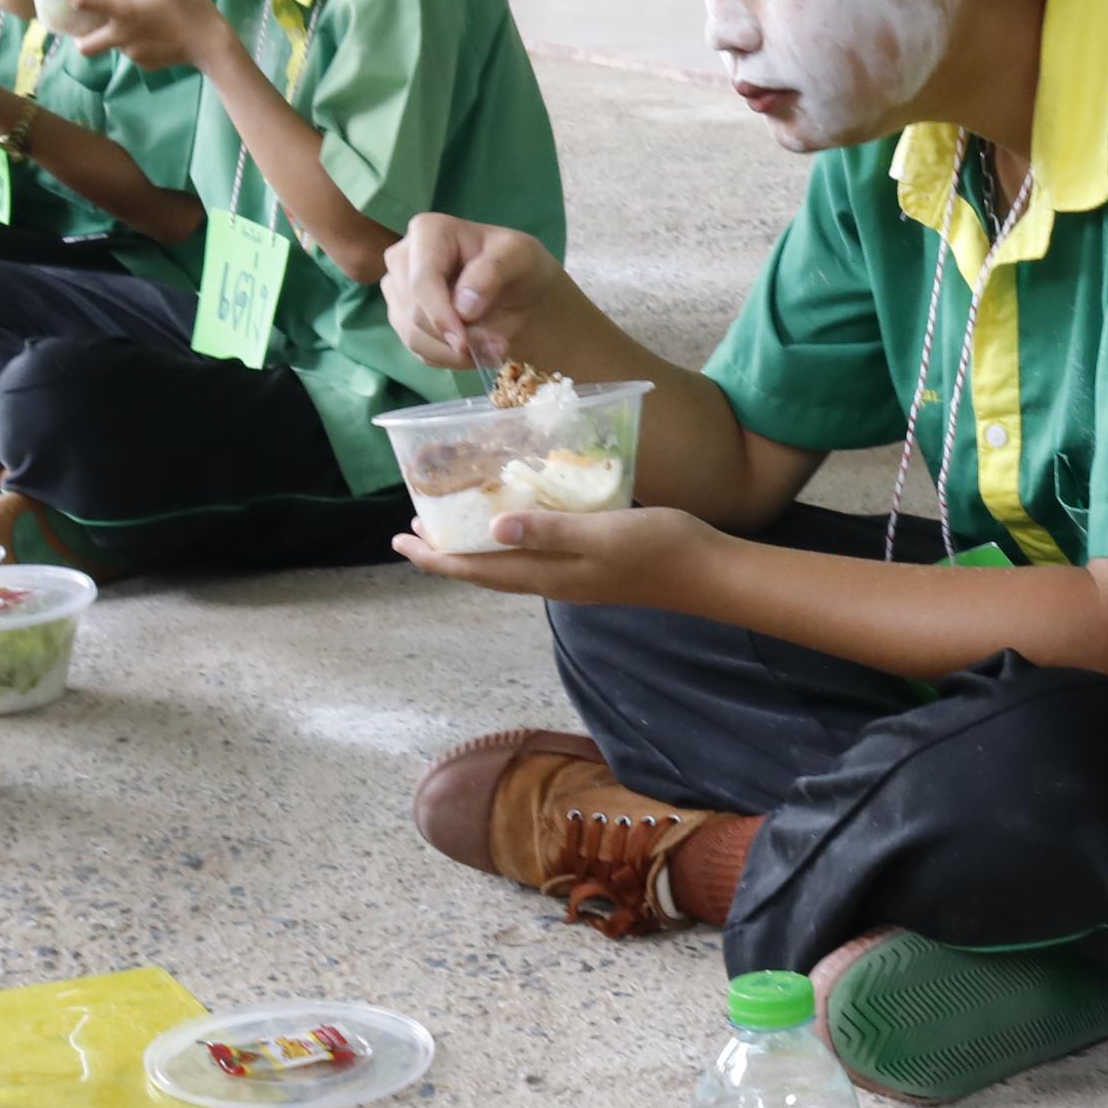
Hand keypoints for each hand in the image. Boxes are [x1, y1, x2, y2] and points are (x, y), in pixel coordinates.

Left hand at [62, 0, 232, 73]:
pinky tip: (154, 30)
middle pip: (85, 45)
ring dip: (114, 32)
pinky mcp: (147, 63)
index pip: (81, 2)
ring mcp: (134, 55)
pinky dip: (135, 40)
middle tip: (90, 19)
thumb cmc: (189, 8)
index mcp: (122, 12)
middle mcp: (121, 37)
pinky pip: (132, 51)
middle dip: (80, 34)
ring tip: (134, 17)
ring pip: (112, 45)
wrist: (213, 46)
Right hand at [387, 215, 569, 372]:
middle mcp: (403, 257)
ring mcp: (398, 290)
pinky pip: (417, 349)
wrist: (519, 291)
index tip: (464, 343)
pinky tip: (475, 351)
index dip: (440, 315)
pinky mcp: (402, 318)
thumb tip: (463, 307)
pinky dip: (448, 358)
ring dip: (453, 354)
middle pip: (413, 310)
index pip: (421, 280)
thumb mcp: (521, 257)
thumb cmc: (518, 265)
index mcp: (428, 231)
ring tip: (492, 350)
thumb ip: (493, 272)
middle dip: (454, 338)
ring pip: (412, 334)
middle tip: (496, 348)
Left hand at [393, 506, 718, 606]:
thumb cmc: (659, 547)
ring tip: (450, 531)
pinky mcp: (590, 567)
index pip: (478, 569)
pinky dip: (509, 544)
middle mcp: (553, 581)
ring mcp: (572, 577)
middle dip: (446, 555)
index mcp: (550, 574)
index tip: (400, 541)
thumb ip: (549, 530)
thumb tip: (494, 528)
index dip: (437, 557)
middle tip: (411, 532)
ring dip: (475, 552)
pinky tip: (513, 526)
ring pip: (508, 567)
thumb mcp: (601, 532)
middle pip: (486, 572)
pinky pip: (533, 559)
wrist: (708, 572)